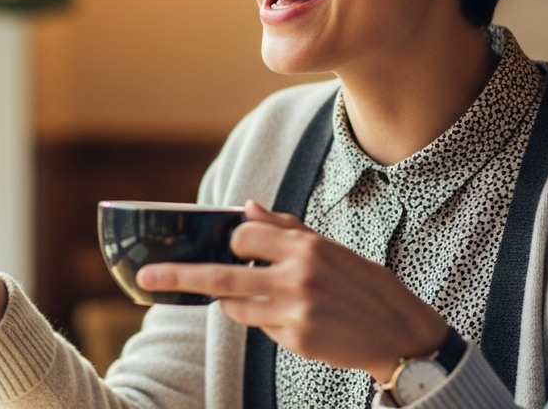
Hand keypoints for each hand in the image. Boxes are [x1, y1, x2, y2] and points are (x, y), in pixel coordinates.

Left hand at [136, 200, 447, 381]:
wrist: (402, 334)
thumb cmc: (366, 286)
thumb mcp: (332, 248)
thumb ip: (287, 228)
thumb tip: (247, 206)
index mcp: (305, 247)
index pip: (242, 236)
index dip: (232, 241)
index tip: (232, 245)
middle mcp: (296, 278)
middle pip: (220, 276)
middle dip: (177, 276)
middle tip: (146, 277)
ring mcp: (294, 313)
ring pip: (236, 307)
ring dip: (236, 302)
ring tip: (270, 299)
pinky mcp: (297, 341)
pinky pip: (262, 328)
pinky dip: (268, 322)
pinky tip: (300, 320)